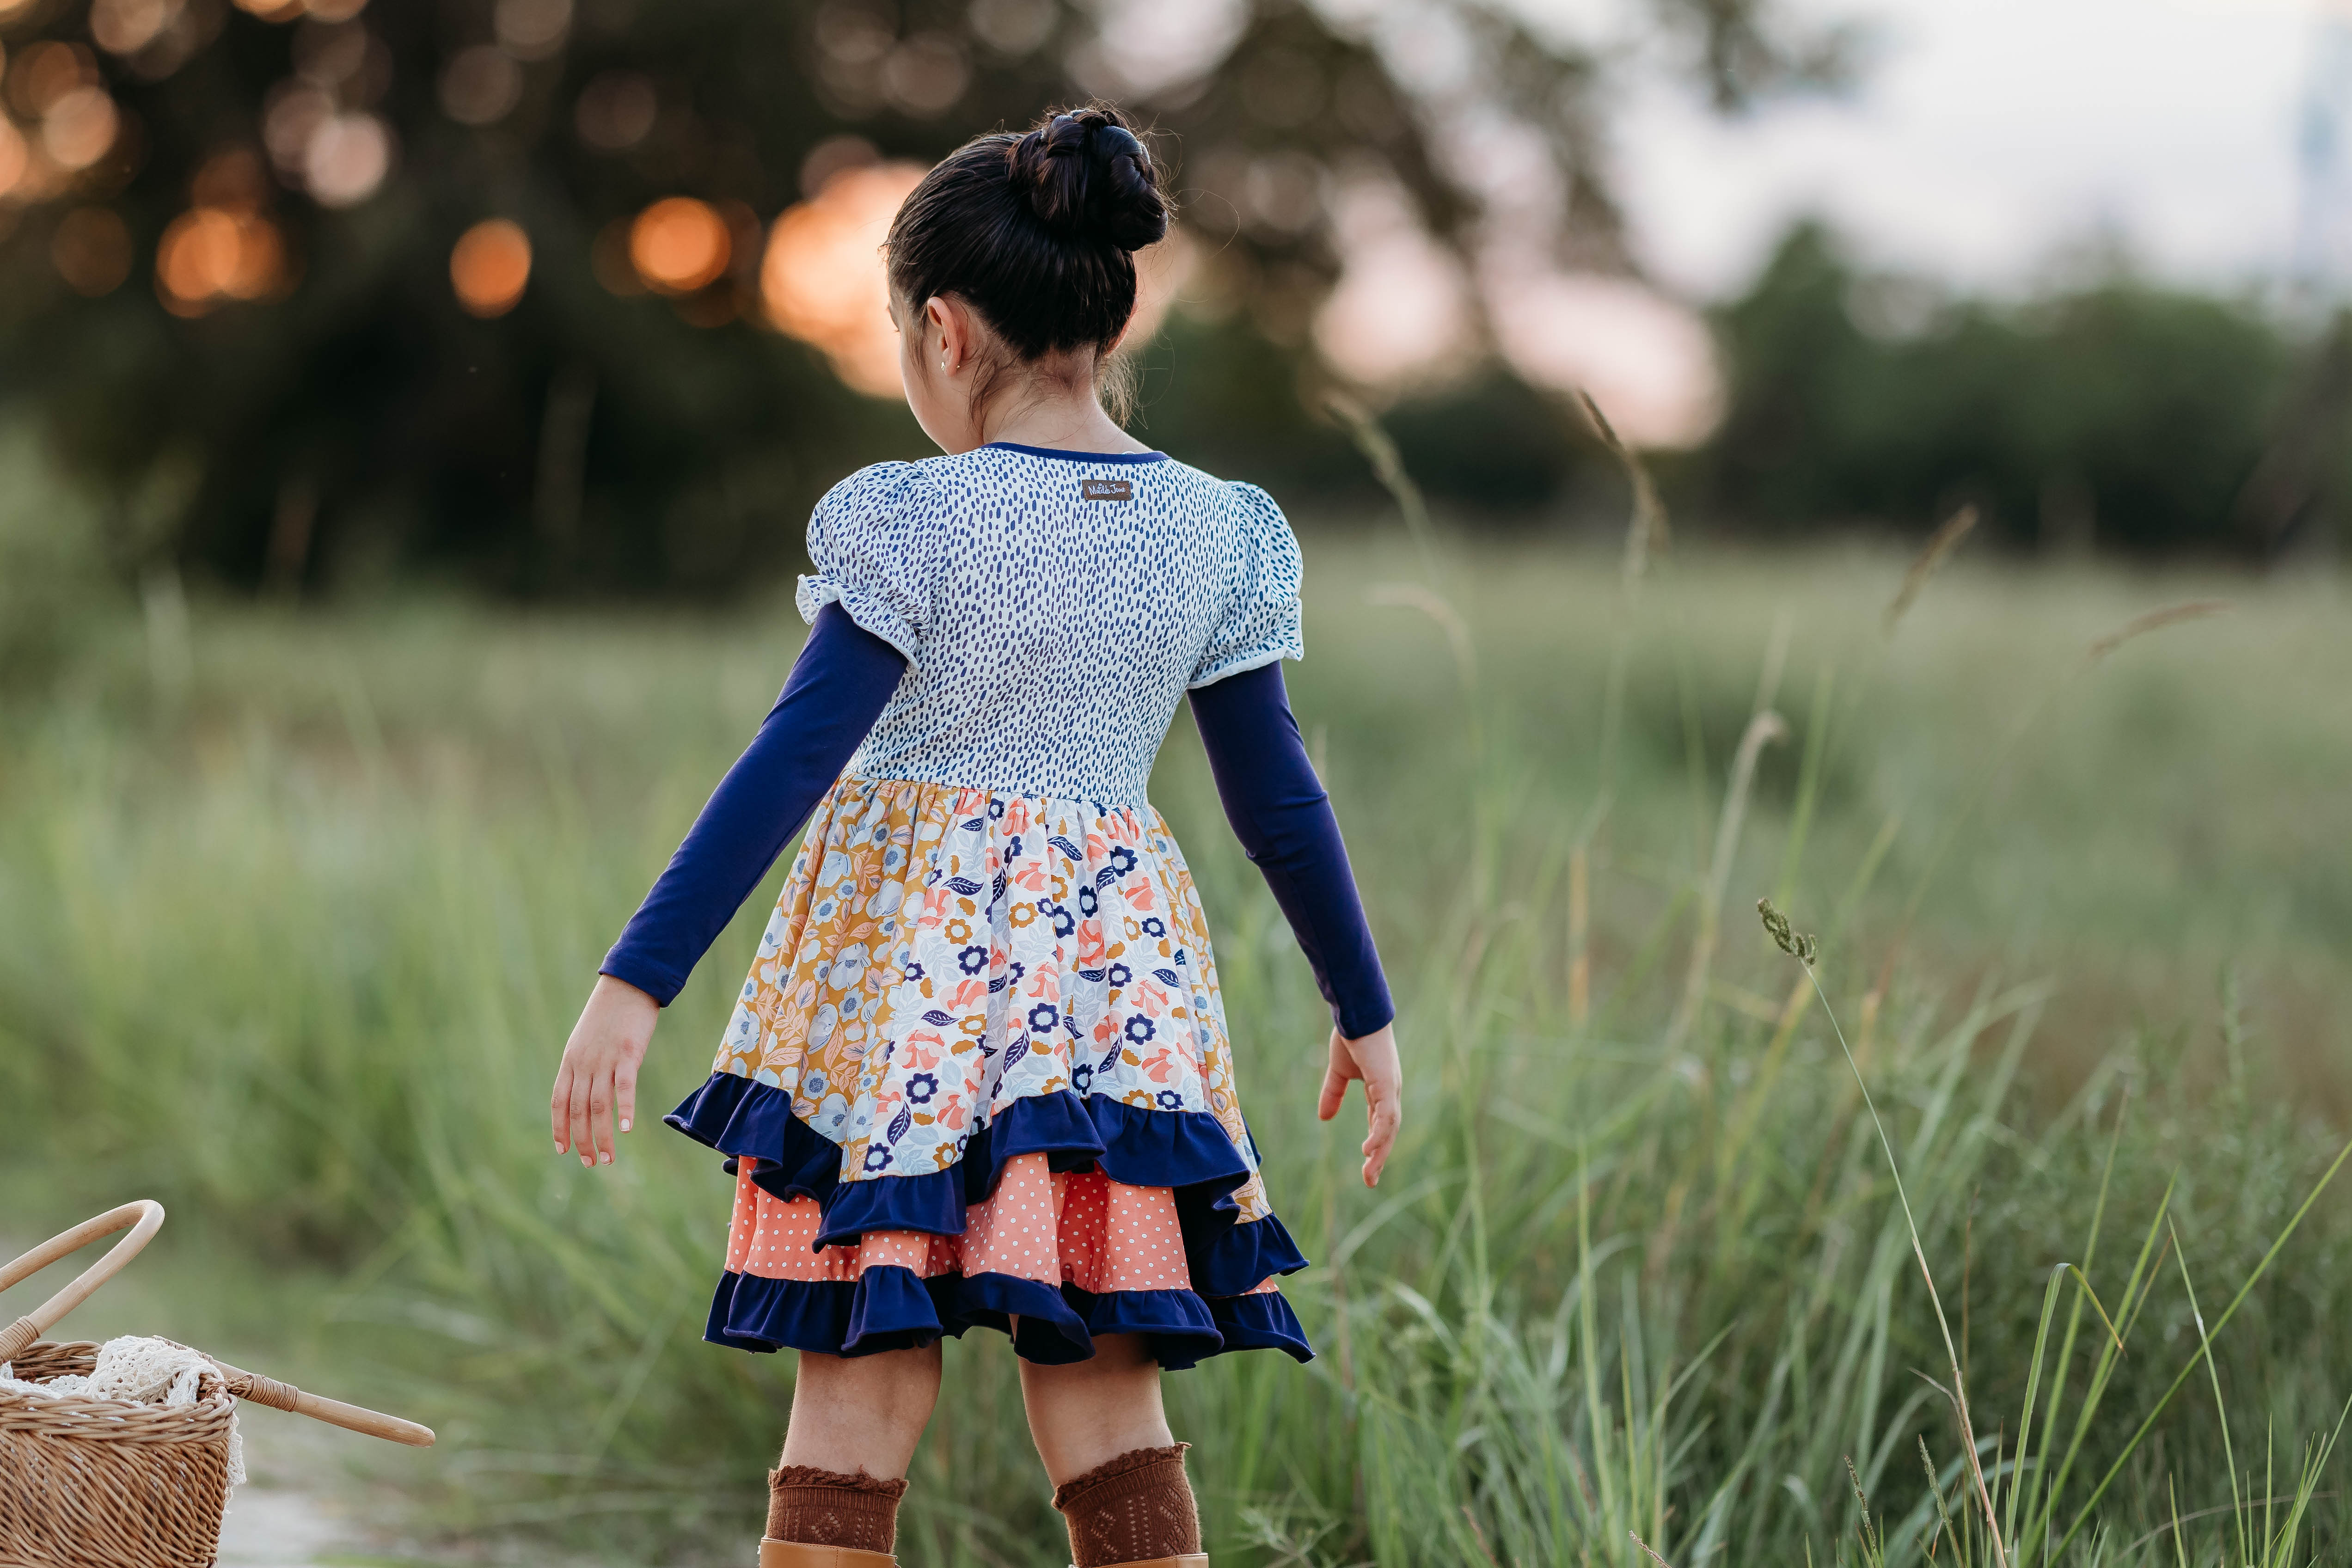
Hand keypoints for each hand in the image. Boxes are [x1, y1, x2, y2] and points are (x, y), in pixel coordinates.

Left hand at [551, 974, 658, 1167]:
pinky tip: (625, 1129)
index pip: (558, 1102)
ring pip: (598, 1105)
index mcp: (570, 1061)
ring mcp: (604, 1059)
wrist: (628, 985)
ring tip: (608, 1158)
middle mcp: (583, 1063)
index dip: (559, 1128)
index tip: (563, 1151)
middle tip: (590, 1163)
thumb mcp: (586, 1040)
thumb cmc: (610, 1014)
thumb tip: (584, 1090)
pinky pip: (624, 1087)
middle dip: (582, 1140)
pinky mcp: (627, 1053)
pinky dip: (624, 1109)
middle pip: (577, 1110)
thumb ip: (583, 1065)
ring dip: (602, 1136)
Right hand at [1317, 1023, 1401, 1187]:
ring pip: (1389, 1128)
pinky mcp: (1386, 1084)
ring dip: (1380, 1151)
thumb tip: (1324, 1118)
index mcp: (1381, 1089)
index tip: (1367, 1168)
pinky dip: (1379, 1134)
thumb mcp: (1339, 1072)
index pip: (1381, 1124)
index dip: (1375, 1145)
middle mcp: (1390, 1091)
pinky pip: (1386, 1116)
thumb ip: (1333, 1094)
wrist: (1357, 1013)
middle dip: (1379, 1157)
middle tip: (1369, 1181)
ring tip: (1369, 1172)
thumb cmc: (1351, 1036)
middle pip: (1388, 1131)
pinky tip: (1369, 1150)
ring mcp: (1390, 1088)